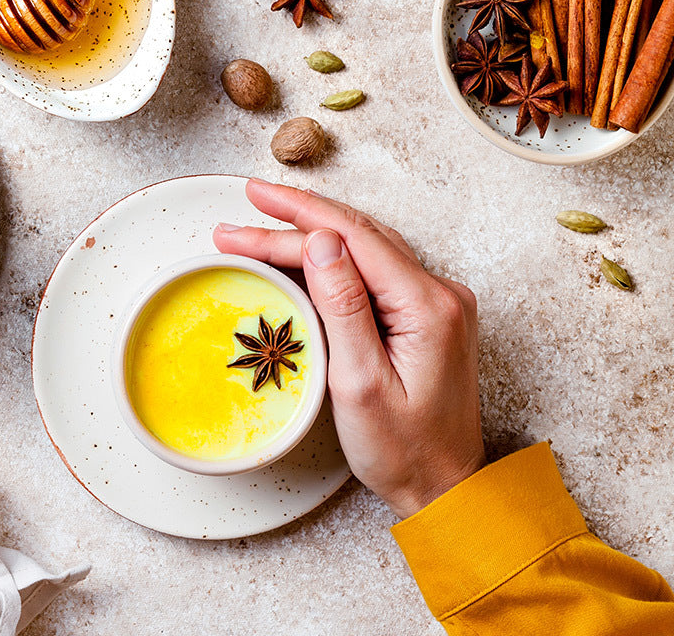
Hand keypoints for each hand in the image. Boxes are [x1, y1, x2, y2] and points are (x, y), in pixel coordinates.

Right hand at [213, 179, 484, 518]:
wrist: (445, 488)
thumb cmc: (404, 449)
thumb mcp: (360, 383)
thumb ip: (343, 306)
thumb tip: (321, 241)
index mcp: (428, 305)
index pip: (352, 239)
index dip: (297, 216)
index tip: (252, 202)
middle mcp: (439, 293)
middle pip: (358, 236)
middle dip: (295, 219)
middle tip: (243, 211)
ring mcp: (435, 303)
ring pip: (365, 248)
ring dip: (311, 233)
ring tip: (260, 225)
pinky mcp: (424, 316)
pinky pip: (373, 270)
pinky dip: (333, 257)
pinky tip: (302, 253)